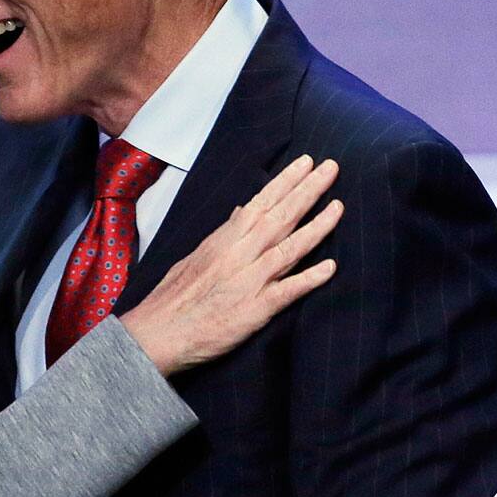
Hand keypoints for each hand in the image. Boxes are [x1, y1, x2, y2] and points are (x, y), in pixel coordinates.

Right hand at [122, 155, 340, 375]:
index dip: (284, 183)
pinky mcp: (254, 311)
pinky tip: (330, 268)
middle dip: (307, 191)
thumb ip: (223, 236)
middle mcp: (237, 255)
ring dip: (316, 227)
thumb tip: (242, 212)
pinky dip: (308, 279)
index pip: (259, 204)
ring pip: (287, 248)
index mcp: (222, 241)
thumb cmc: (173, 298)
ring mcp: (247, 282)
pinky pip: (286, 292)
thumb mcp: (195, 258)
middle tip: (332, 167)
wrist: (157, 333)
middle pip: (278, 218)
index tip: (305, 163)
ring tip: (339, 206)